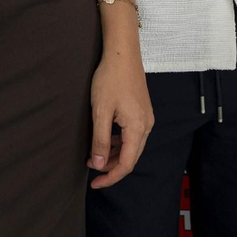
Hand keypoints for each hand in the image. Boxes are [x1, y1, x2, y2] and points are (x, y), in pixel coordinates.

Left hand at [87, 51, 152, 188]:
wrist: (122, 54)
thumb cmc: (110, 79)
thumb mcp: (100, 112)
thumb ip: (100, 140)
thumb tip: (98, 164)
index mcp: (138, 128)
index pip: (126, 163)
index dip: (110, 177)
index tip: (94, 183)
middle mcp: (146, 125)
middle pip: (131, 157)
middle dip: (111, 167)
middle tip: (90, 169)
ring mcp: (146, 117)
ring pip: (131, 147)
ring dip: (113, 155)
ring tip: (94, 155)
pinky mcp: (142, 111)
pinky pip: (132, 135)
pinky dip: (118, 143)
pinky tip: (105, 140)